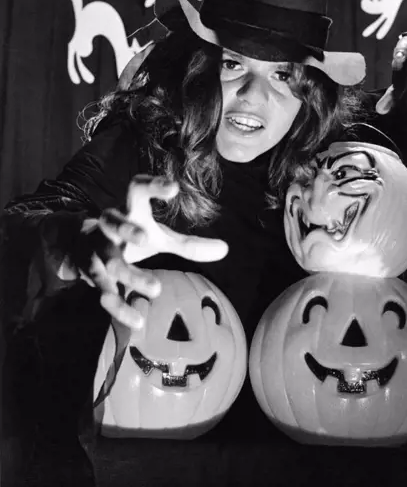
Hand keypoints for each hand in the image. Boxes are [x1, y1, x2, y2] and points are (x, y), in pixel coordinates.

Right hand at [79, 175, 227, 328]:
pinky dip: (120, 308)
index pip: (137, 189)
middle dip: (126, 229)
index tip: (173, 187)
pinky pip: (104, 292)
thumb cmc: (129, 238)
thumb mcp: (159, 237)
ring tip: (156, 288)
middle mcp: (109, 227)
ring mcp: (97, 251)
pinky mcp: (90, 276)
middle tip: (145, 238)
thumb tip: (226, 249)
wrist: (79, 247)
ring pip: (110, 262)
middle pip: (113, 222)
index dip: (153, 186)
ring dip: (130, 275)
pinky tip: (137, 321)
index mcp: (130, 210)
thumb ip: (188, 245)